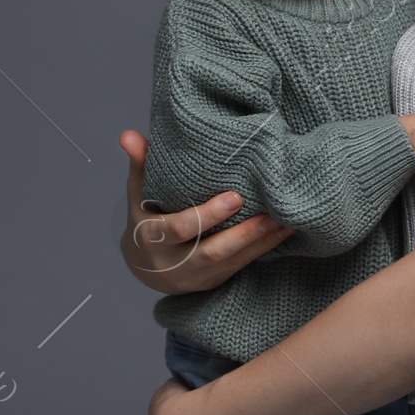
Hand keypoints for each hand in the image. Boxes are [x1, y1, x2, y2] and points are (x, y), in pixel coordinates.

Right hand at [119, 131, 293, 290]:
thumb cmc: (145, 219)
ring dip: (261, 241)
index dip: (207, 216)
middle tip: (270, 212)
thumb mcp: (138, 194)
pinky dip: (264, 249)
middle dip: (243, 234)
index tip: (235, 197)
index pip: (180, 228)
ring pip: (232, 261)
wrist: (146, 268)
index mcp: (152, 238)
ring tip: (286, 220)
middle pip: (211, 252)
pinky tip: (284, 231)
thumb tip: (128, 134)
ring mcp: (196, 275)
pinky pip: (241, 265)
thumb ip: (140, 164)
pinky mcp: (214, 280)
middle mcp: (174, 262)